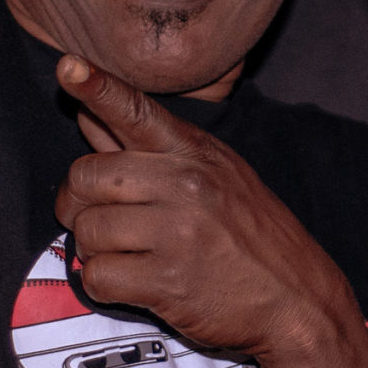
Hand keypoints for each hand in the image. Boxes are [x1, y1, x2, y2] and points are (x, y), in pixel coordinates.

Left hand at [52, 57, 358, 363]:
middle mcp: (186, 184)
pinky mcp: (168, 281)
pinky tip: (133, 284)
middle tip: (93, 220)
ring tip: (125, 255)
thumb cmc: (253, 237)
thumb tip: (90, 113)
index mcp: (195, 153)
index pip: (136, 110)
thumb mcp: (217, 177)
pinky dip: (103, 285)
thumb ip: (150, 149)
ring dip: (92, 249)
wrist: (299, 301)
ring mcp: (177, 232)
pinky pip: (96, 276)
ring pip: (87, 229)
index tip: (69, 67)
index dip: (97, 87)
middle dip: (76, 203)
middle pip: (86, 175)